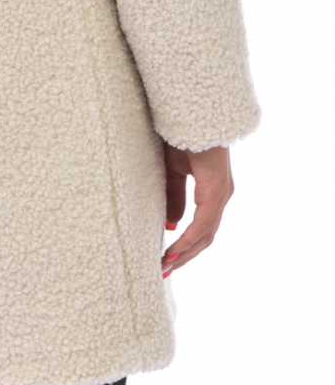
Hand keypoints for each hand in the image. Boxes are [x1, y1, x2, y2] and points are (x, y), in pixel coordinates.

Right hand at [161, 142, 233, 275]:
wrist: (193, 113)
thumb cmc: (182, 136)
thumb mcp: (173, 171)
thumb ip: (174, 197)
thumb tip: (172, 226)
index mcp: (212, 192)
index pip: (202, 229)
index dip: (185, 247)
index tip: (166, 261)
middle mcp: (221, 195)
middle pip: (206, 237)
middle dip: (184, 257)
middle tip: (163, 272)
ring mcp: (221, 193)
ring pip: (206, 234)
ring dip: (186, 252)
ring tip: (165, 265)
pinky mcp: (216, 188)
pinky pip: (204, 221)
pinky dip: (190, 237)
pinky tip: (175, 247)